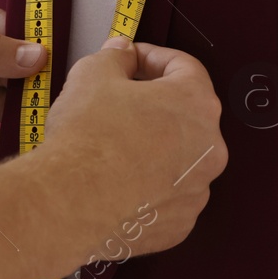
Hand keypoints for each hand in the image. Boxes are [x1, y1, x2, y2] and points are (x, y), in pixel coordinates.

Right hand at [0, 37, 226, 278]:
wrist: (68, 202)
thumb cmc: (86, 139)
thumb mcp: (93, 74)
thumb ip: (116, 56)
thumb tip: (122, 53)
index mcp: (196, 103)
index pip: (185, 67)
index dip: (153, 57)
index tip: (132, 59)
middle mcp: (209, 148)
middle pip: (185, 114)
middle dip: (153, 104)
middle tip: (119, 101)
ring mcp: (196, 190)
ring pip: (178, 158)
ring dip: (153, 147)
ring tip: (114, 146)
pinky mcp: (178, 224)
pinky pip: (167, 196)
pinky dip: (148, 187)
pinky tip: (117, 181)